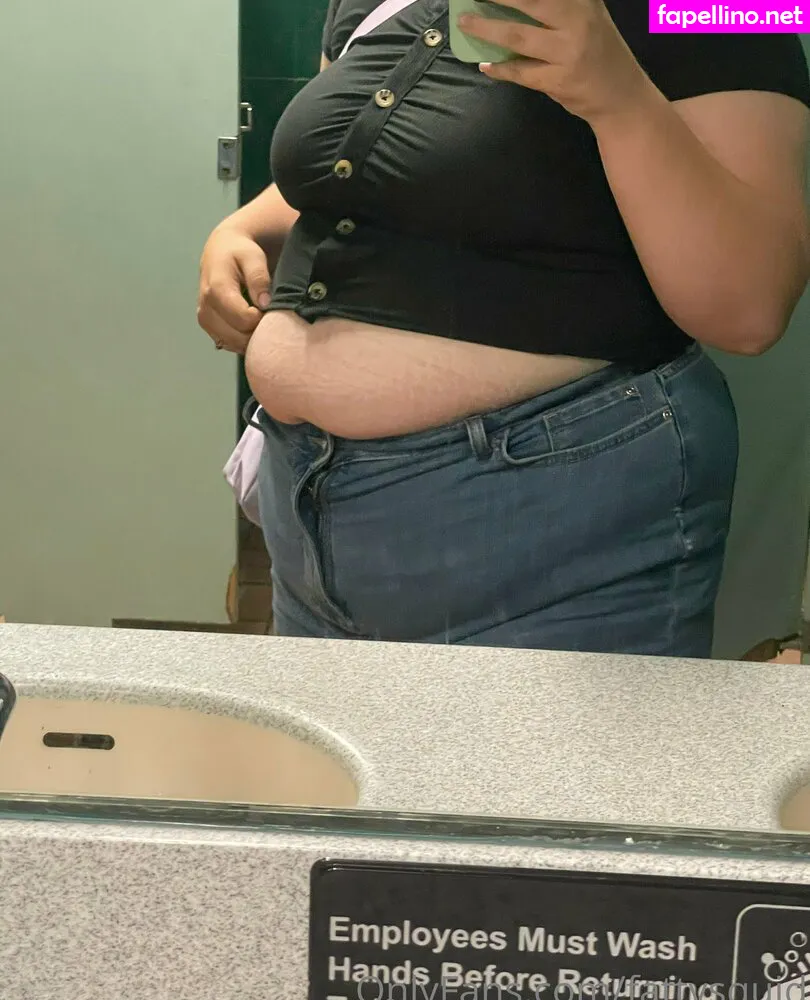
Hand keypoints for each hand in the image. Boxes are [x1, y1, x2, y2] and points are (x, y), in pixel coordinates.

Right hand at [197, 225, 271, 353]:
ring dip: (251, 337)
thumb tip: (264, 304)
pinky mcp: (208, 328)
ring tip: (260, 318)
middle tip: (268, 315)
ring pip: (234, 344)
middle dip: (257, 330)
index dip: (262, 319)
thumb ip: (259, 278)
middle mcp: (206, 309)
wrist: (221, 251)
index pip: (244, 321)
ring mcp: (205, 321)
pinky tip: (251, 324)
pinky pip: (230, 344)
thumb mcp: (253, 257)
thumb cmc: (240, 252)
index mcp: (216, 290)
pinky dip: (243, 339)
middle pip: (239, 337)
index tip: (270, 308)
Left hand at [458, 0, 654, 125]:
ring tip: (465, 23)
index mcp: (583, 1)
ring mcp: (568, 52)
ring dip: (486, 29)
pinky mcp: (558, 81)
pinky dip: (501, 69)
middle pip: (529, 2)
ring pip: (518, 37)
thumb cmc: (600, 52)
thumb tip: (517, 4)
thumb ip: (561, 6)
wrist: (622, 96)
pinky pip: (521, 72)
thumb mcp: (589, 16)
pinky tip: (486, 65)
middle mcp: (578, 21)